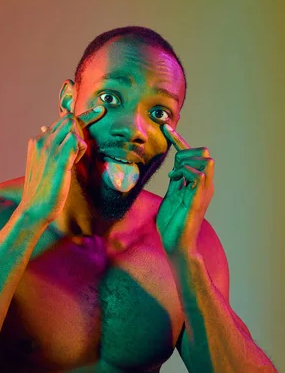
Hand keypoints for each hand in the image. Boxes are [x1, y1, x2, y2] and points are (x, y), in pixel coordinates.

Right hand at [20, 105, 105, 222]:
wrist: (34, 209)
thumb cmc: (42, 190)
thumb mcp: (43, 165)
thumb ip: (50, 148)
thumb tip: (48, 130)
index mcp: (37, 141)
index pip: (62, 120)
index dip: (83, 116)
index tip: (101, 111)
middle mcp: (41, 140)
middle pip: (69, 119)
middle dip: (83, 130)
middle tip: (80, 152)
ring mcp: (49, 148)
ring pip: (73, 126)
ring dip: (80, 142)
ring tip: (72, 161)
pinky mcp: (59, 159)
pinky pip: (76, 140)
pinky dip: (81, 149)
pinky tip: (74, 162)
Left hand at [156, 123, 214, 259]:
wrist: (176, 244)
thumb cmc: (173, 223)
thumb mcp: (172, 196)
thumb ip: (176, 182)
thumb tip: (174, 168)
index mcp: (196, 184)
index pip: (191, 155)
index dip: (178, 140)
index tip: (166, 128)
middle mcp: (204, 185)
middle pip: (204, 153)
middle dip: (185, 152)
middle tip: (172, 169)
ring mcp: (203, 192)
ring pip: (205, 160)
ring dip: (186, 162)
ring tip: (175, 175)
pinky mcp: (198, 199)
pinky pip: (199, 175)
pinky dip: (185, 172)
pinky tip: (175, 179)